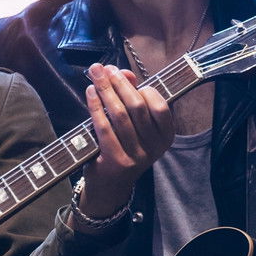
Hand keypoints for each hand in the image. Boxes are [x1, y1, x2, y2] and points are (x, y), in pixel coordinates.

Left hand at [78, 64, 173, 221]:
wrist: (110, 186)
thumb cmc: (123, 146)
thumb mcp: (135, 124)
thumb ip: (133, 97)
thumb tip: (124, 74)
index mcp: (165, 137)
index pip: (159, 106)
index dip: (141, 87)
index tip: (123, 75)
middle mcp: (155, 148)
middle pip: (137, 106)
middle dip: (119, 83)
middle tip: (103, 68)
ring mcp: (136, 156)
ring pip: (120, 114)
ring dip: (105, 90)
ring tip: (95, 75)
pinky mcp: (116, 161)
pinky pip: (104, 127)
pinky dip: (95, 106)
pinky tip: (89, 93)